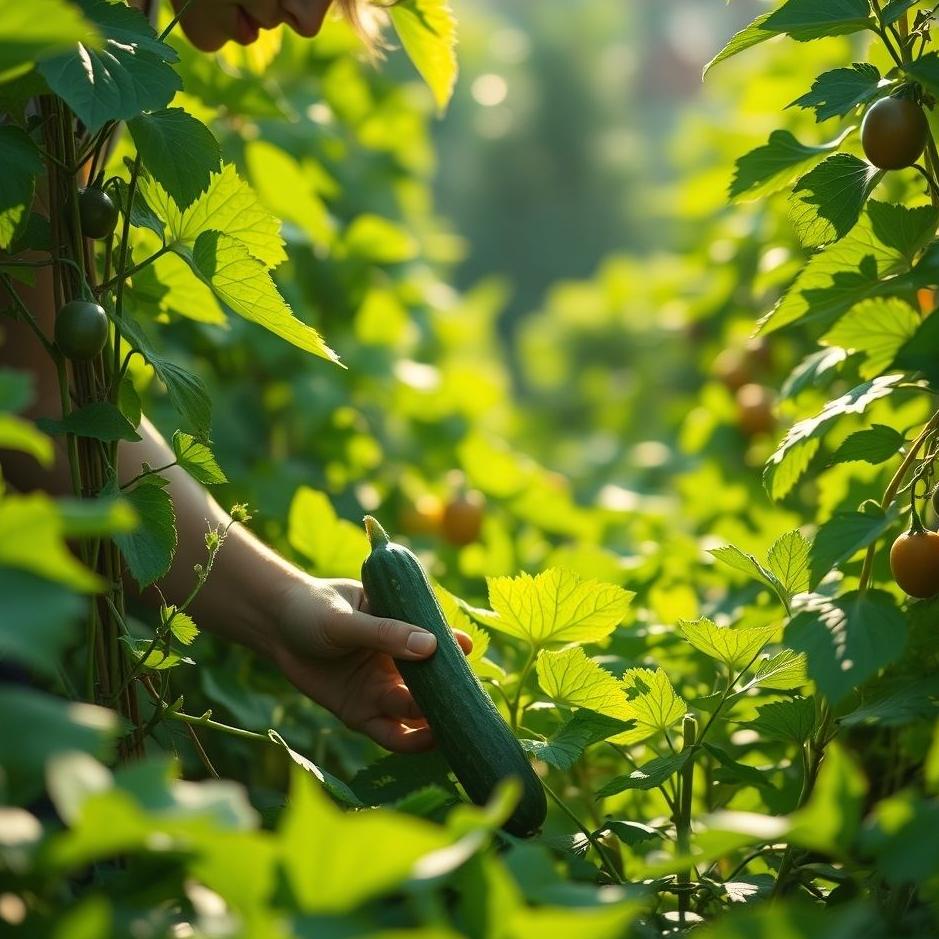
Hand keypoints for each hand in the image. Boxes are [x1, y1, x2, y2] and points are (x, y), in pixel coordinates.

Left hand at [272, 575, 472, 751]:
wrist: (274, 627)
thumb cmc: (313, 609)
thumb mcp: (347, 618)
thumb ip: (384, 632)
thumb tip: (431, 646)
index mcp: (401, 628)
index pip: (435, 639)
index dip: (453, 646)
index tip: (465, 649)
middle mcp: (397, 662)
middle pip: (430, 682)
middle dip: (447, 693)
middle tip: (462, 702)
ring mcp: (380, 689)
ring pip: (415, 710)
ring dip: (432, 719)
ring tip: (446, 725)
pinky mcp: (361, 713)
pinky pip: (390, 733)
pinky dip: (410, 741)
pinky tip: (428, 743)